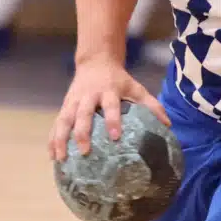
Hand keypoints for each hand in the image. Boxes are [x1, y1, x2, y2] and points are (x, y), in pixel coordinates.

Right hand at [49, 56, 166, 160]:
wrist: (96, 61)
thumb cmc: (119, 80)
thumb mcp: (136, 88)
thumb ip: (152, 106)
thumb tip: (168, 126)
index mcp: (108, 91)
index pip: (110, 106)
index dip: (112, 120)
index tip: (115, 137)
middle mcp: (89, 96)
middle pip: (83, 114)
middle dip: (82, 133)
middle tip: (84, 152)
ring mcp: (74, 101)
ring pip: (64, 119)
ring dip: (61, 138)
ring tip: (61, 159)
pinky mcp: (65, 105)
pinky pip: (56, 123)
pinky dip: (52, 139)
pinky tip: (52, 156)